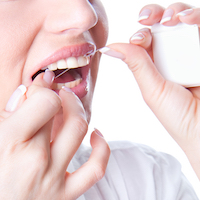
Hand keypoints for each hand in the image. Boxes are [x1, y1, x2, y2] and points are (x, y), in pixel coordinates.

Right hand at [0, 70, 109, 198]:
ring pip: (79, 129)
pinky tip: (95, 135)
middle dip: (56, 95)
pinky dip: (102, 148)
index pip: (44, 101)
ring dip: (78, 109)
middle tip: (51, 93)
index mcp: (9, 143)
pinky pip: (96, 168)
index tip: (41, 86)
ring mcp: (53, 179)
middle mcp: (35, 161)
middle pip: (59, 110)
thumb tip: (29, 91)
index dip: (43, 89)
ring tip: (71, 103)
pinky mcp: (65, 195)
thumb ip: (7, 114)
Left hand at [100, 3, 199, 178]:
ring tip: (172, 18)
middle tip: (151, 18)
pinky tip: (188, 19)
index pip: (146, 41)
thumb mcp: (152, 90)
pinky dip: (196, 18)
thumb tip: (110, 47)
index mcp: (156, 66)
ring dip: (176, 13)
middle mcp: (174, 57)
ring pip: (184, 22)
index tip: (137, 39)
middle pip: (163, 27)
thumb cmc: (178, 116)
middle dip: (156, 16)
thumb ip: (137, 65)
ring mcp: (193, 52)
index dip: (141, 34)